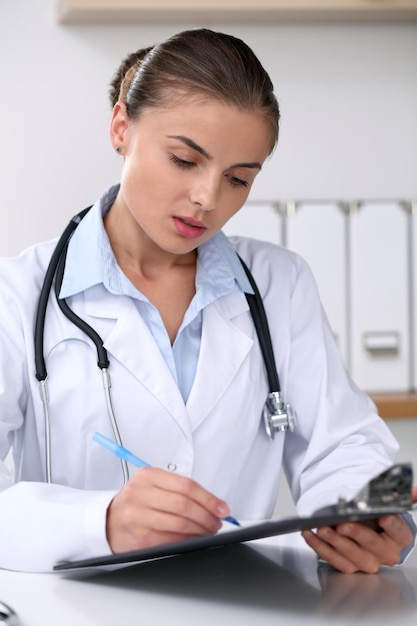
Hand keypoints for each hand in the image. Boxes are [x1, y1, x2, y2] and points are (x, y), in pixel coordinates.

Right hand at [106, 467, 229, 552]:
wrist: (108, 521)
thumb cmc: (136, 503)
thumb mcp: (153, 486)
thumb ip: (179, 490)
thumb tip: (213, 504)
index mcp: (147, 476)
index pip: (186, 485)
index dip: (208, 498)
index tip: (222, 508)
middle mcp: (140, 493)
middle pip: (184, 504)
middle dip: (206, 515)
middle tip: (217, 522)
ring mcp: (137, 515)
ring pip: (179, 523)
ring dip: (200, 530)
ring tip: (208, 531)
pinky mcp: (138, 537)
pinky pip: (170, 540)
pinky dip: (187, 541)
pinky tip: (194, 539)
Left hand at [301, 486, 416, 573]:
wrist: (364, 526)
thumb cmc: (374, 514)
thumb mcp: (386, 502)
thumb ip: (401, 496)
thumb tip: (415, 492)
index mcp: (399, 537)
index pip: (399, 533)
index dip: (392, 526)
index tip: (383, 518)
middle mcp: (385, 553)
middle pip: (374, 547)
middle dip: (357, 535)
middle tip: (342, 525)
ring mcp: (367, 562)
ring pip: (352, 557)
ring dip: (334, 543)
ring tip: (321, 529)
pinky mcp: (349, 566)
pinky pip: (335, 561)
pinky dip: (320, 548)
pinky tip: (311, 535)